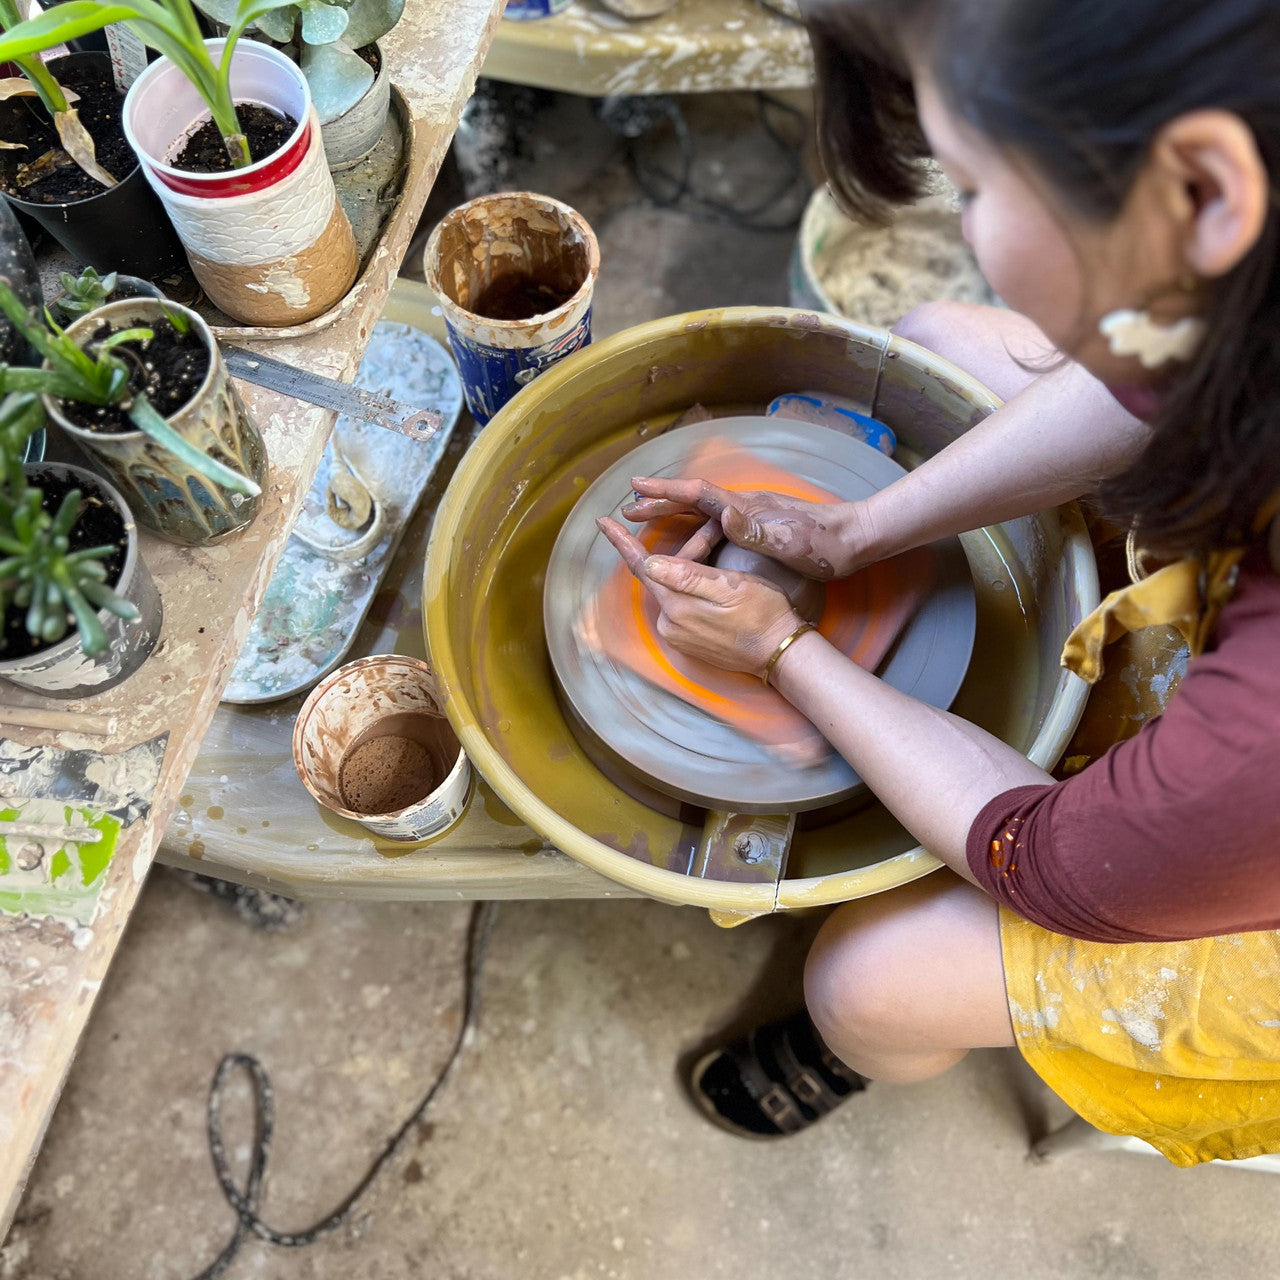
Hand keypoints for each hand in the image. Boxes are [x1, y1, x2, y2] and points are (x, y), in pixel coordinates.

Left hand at [598, 517, 801, 678]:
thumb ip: (688, 576)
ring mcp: (678, 635)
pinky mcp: (688, 642)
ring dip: (687, 569)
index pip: (642, 567)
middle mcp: (670, 623)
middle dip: (681, 551)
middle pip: (661, 576)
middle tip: (712, 532)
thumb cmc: (763, 614)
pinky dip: (690, 589)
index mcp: (677, 605)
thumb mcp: (730, 586)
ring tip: (717, 552)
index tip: (602, 522)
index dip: (621, 542)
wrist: (779, 653)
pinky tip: (712, 583)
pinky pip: (681, 606)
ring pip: (673, 590)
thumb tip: (650, 562)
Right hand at [621, 477, 875, 579]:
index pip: (697, 494)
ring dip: (676, 518)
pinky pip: (717, 527)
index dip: (665, 491)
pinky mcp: (761, 529)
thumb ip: (755, 529)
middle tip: (629, 507)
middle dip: (660, 502)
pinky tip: (693, 541)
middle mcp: (745, 508)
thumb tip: (722, 513)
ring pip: (704, 514)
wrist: (856, 540)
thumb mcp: (789, 541)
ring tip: (650, 525)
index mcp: (746, 508)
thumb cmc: (824, 545)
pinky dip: (696, 531)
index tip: (636, 488)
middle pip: (693, 501)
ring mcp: (753, 517)